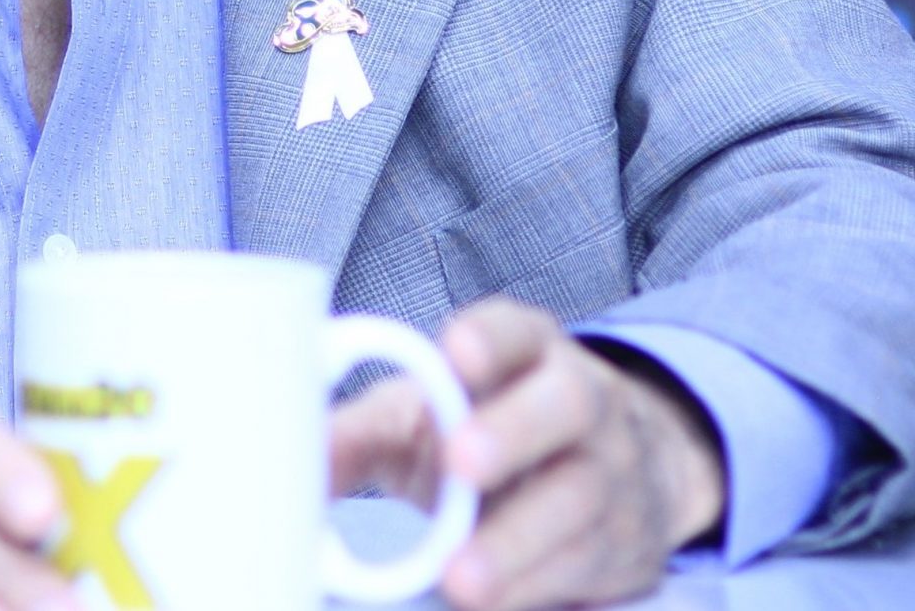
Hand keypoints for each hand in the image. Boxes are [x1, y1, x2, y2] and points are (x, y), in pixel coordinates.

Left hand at [330, 297, 724, 609]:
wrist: (620, 470)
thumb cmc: (491, 428)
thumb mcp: (427, 415)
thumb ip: (361, 432)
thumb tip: (292, 459)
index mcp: (527, 351)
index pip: (516, 330)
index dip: (490, 339)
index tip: (456, 353)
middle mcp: (583, 401)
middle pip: (566, 403)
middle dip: (513, 430)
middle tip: (463, 460)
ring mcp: (611, 472)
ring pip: (578, 498)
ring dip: (517, 541)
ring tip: (461, 577)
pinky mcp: (621, 543)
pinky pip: (584, 566)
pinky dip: (533, 588)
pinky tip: (490, 601)